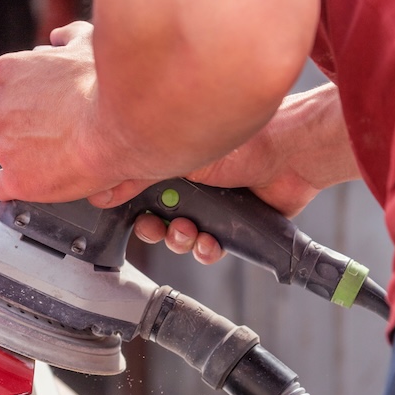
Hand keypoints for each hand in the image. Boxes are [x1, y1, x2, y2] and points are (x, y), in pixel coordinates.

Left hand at [0, 22, 156, 206]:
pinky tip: (36, 182)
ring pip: (5, 154)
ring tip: (61, 157)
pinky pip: (0, 187)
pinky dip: (16, 187)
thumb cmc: (107, 85)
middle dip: (23, 127)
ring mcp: (4, 146)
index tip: (43, 107)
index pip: (1, 87)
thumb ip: (68, 39)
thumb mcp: (87, 44)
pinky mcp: (16, 179)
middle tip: (56, 133)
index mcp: (7, 72)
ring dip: (26, 156)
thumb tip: (62, 39)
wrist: (121, 122)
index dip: (23, 100)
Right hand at [133, 83, 361, 264]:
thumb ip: (142, 174)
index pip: (144, 194)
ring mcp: (213, 209)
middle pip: (160, 220)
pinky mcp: (235, 228)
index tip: (134, 216)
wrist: (289, 157)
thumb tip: (105, 188)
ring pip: (183, 237)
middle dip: (157, 230)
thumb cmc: (242, 144)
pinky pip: (211, 249)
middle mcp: (193, 188)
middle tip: (160, 228)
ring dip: (181, 241)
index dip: (136, 209)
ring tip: (190, 233)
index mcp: (176, 167)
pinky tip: (209, 244)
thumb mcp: (182, 157)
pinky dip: (206, 250)